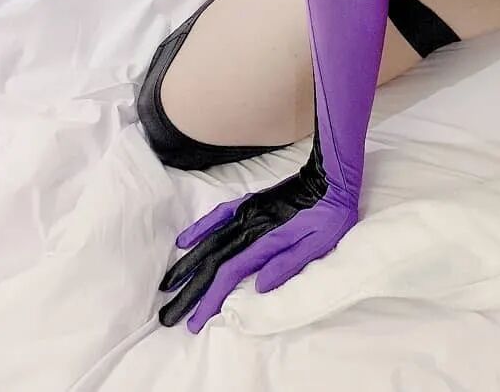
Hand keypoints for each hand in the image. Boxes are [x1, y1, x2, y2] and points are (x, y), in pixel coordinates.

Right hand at [157, 136, 357, 333]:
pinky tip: (184, 241)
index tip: (195, 321)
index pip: (229, 275)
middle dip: (190, 291)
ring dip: (188, 265)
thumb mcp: (318, 244)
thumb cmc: (330, 214)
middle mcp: (250, 227)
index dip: (210, 299)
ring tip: (168, 284)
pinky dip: (200, 229)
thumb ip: (288, 264)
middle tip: (169, 315)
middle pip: (212, 262)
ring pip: (210, 242)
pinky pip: (218, 216)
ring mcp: (247, 213)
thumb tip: (258, 287)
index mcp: (265, 241)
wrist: (331, 177)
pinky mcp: (249, 203)